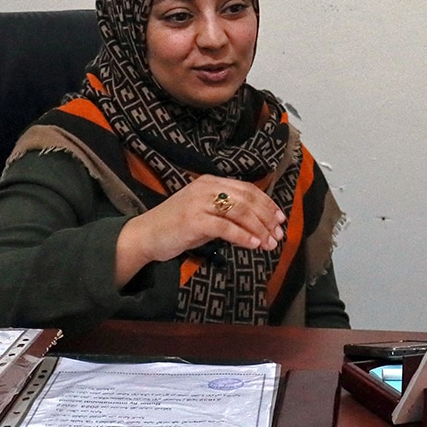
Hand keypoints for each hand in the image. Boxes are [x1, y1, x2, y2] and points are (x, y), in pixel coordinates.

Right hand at [115, 174, 285, 286]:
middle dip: (267, 218)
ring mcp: (199, 202)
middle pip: (247, 199)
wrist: (146, 234)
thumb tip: (259, 223)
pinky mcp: (194, 220)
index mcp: (210, 181)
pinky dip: (243, 237)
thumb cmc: (177, 226)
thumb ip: (227, 213)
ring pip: (240, 211)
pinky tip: (253, 245)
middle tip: (278, 234)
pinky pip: (226, 227)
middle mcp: (206, 187)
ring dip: (259, 229)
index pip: (247, 189)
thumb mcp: (205, 213)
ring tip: (269, 243)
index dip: (267, 203)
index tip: (280, 218)